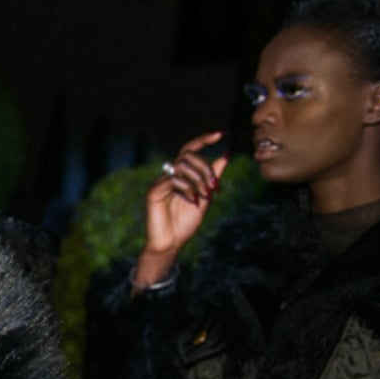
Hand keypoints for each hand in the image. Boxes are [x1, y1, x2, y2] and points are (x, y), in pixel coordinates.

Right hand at [132, 132, 229, 289]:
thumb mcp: (206, 197)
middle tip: (213, 185)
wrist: (172, 244)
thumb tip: (225, 155)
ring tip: (204, 195)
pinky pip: (172, 180)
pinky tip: (192, 199)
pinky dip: (187, 188)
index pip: (190, 150)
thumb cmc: (185, 223)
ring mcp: (160, 183)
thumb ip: (213, 177)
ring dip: (198, 178)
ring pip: (181, 165)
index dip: (204, 139)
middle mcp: (169, 175)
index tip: (221, 134)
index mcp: (181, 175)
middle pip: (188, 155)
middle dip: (205, 167)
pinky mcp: (154, 193)